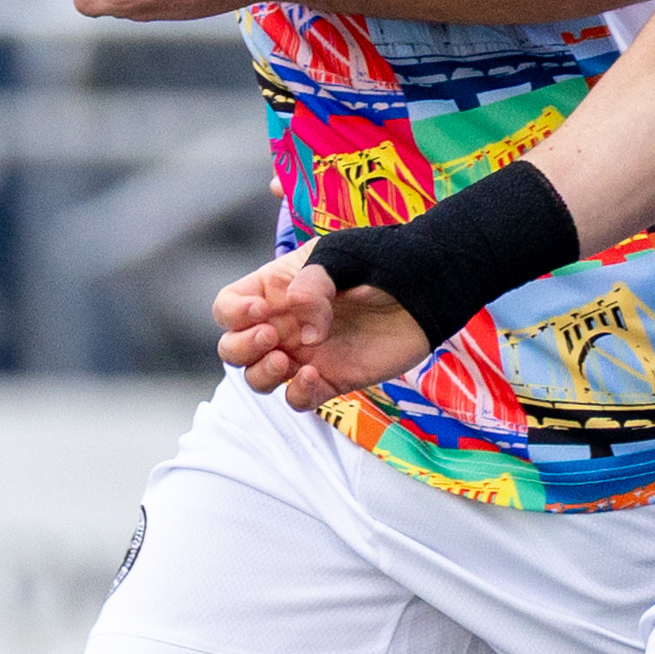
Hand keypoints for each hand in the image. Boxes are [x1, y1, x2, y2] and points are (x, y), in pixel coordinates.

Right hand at [213, 249, 431, 404]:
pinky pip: (297, 398)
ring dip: (261, 374)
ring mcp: (304, 353)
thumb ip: (313, 283)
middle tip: (271, 337)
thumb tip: (301, 326)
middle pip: (233, 348)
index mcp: (276, 289)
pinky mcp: (330, 378)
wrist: (425, 287)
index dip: (233, 313)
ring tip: (288, 359)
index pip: (229, 307)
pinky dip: (297, 393)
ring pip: (258, 378)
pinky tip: (315, 376)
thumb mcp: (339, 255)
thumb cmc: (381, 260)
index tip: (259, 310)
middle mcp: (284, 324)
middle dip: (241, 347)